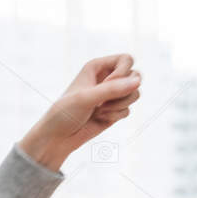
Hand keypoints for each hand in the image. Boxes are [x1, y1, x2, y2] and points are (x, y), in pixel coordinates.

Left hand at [17, 54, 142, 171]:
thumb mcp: (86, 98)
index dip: (122, 73)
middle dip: (123, 92)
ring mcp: (112, 95)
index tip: (108, 85)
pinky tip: (98, 119)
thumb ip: (112, 89)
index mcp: (97, 66)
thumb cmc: (65, 113)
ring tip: (99, 111)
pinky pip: (128, 110)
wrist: (57, 138)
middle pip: (135, 76)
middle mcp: (107, 78)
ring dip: (119, 105)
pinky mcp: (114, 111)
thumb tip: (138, 82)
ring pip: (135, 94)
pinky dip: (115, 116)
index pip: (127, 59)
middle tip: (104, 101)